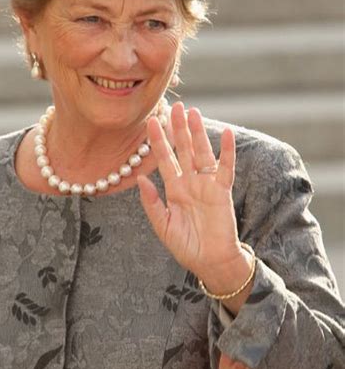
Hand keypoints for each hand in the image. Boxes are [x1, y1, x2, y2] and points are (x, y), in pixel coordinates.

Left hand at [138, 102, 243, 284]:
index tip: (151, 120)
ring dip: (198, 132)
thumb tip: (141, 179)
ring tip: (194, 112)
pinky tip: (227, 133)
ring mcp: (207, 184)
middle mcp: (190, 181)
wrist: (210, 263)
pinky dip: (227, 151)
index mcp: (174, 188)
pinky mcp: (223, 191)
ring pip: (202, 152)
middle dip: (178, 128)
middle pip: (183, 149)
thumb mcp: (162, 225)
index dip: (158, 140)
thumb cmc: (186, 246)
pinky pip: (226, 167)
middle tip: (175, 106)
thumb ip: (151, 203)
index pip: (164, 159)